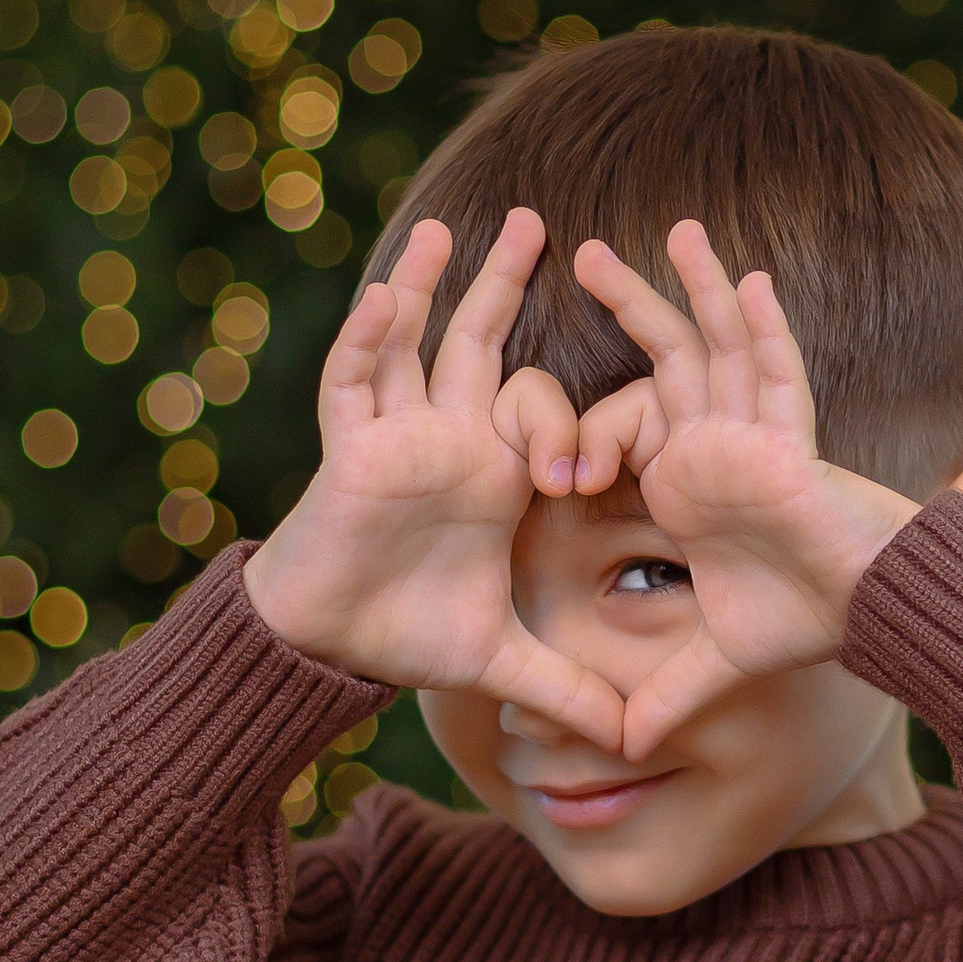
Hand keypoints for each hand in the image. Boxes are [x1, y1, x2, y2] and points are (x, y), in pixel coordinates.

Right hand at [243, 209, 622, 747]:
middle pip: (478, 342)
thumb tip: (633, 740)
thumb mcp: (503, 659)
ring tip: (447, 226)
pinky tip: (390, 292)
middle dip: (504, 283)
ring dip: (427, 285)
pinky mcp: (350, 449)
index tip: (585, 466)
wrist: (329, 650)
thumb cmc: (406, 636)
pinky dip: (369, 340)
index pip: (540, 408)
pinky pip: (356, 382)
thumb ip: (569, 687)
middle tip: (538, 221)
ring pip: (411, 342)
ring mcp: (396, 435)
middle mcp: (447, 438)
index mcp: (491, 470)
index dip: (572, 423)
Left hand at [573, 220, 917, 761]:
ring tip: (672, 227)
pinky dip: (763, 326)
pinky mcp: (788, 443)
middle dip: (629, 303)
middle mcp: (719, 444)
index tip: (559, 467)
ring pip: (720, 343)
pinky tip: (747, 277)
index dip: (586, 431)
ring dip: (695, 286)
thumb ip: (667, 692)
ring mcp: (755, 435)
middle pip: (669, 355)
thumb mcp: (716, 660)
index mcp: (691, 480)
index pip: (630, 421)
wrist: (871, 616)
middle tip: (579, 251)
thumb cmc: (806, 620)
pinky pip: (776, 371)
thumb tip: (618, 747)